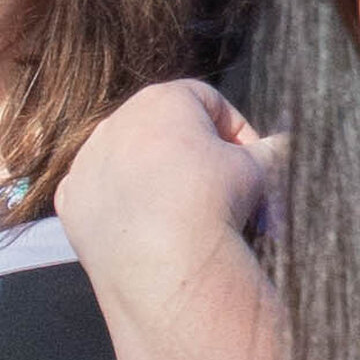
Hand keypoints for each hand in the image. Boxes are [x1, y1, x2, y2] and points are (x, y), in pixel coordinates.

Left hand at [57, 78, 280, 294]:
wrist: (165, 260)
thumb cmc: (214, 201)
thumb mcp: (259, 170)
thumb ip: (274, 149)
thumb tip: (288, 145)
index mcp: (161, 99)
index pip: (207, 100)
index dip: (236, 130)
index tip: (249, 162)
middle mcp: (115, 121)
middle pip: (164, 129)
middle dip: (194, 155)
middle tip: (220, 191)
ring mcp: (88, 160)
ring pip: (129, 161)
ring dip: (156, 178)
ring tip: (183, 213)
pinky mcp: (71, 200)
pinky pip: (101, 194)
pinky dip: (122, 206)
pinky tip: (145, 229)